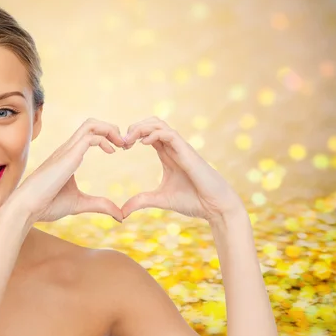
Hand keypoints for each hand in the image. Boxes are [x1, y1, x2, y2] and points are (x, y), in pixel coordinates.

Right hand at [7, 118, 125, 223]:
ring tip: (121, 144)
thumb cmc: (47, 205)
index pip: (89, 133)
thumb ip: (100, 205)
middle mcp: (68, 149)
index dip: (108, 136)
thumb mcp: (80, 204)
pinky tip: (112, 151)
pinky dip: (105, 139)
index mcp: (69, 156)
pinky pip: (90, 137)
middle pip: (92, 123)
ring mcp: (67, 150)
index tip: (120, 149)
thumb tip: (120, 216)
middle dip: (112, 128)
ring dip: (110, 129)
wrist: (27, 207)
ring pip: (91, 124)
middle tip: (125, 144)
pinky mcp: (68, 155)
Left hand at [120, 116, 245, 223]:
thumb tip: (122, 212)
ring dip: (141, 127)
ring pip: (159, 124)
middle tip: (121, 142)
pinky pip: (170, 134)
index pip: (147, 134)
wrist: (215, 206)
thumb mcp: (160, 200)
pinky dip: (154, 134)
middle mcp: (173, 147)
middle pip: (151, 123)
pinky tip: (142, 144)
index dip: (132, 136)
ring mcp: (180, 148)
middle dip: (134, 127)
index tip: (120, 148)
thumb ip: (141, 202)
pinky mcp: (187, 152)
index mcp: (167, 154)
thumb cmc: (193, 200)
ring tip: (128, 140)